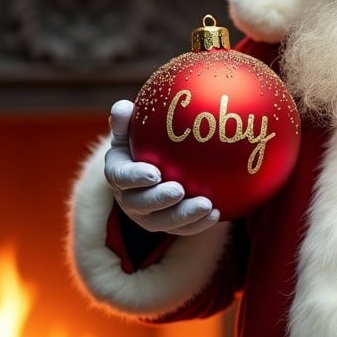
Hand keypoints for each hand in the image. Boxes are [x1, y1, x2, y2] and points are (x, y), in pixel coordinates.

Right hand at [104, 99, 220, 235]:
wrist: (153, 165)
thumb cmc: (143, 141)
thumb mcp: (132, 129)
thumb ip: (126, 119)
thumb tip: (123, 107)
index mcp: (119, 174)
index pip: (120, 177)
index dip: (135, 177)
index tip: (154, 173)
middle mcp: (129, 198)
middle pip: (141, 205)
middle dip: (159, 200)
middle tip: (179, 190)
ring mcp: (148, 216)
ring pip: (163, 222)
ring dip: (185, 216)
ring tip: (207, 206)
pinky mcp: (167, 225)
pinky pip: (183, 229)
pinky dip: (199, 224)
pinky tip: (217, 214)